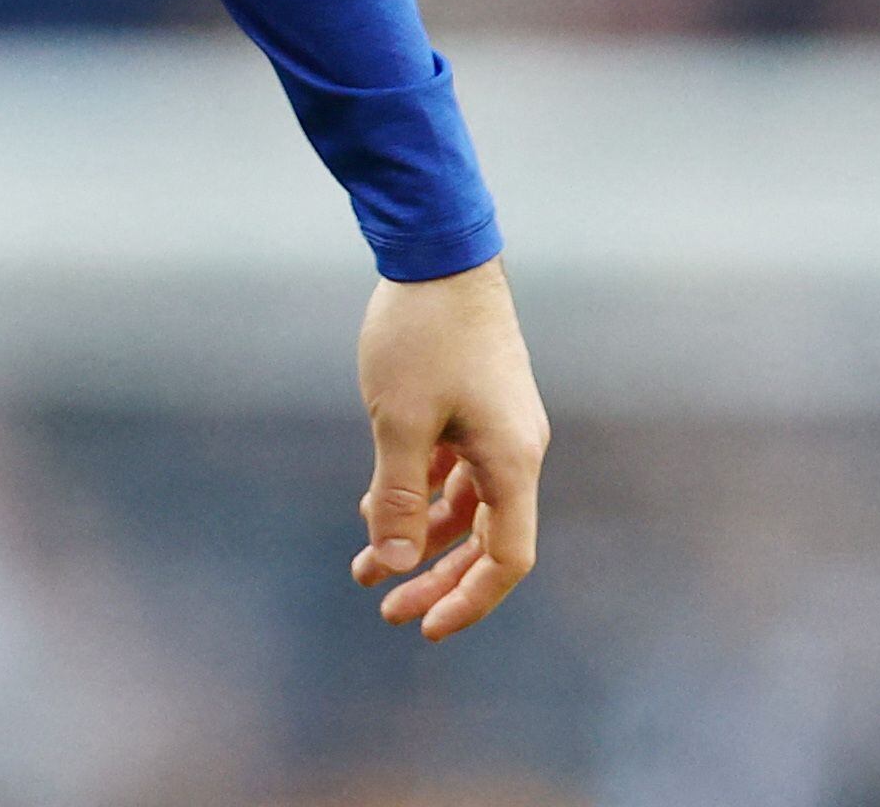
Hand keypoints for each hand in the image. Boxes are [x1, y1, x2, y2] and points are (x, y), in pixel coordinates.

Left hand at [349, 255, 546, 639]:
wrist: (440, 253)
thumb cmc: (420, 334)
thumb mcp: (398, 421)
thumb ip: (395, 494)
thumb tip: (391, 562)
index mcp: (511, 462)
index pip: (506, 559)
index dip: (470, 600)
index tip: (426, 626)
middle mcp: (515, 452)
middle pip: (483, 540)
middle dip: (435, 578)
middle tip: (386, 610)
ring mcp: (497, 428)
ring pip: (462, 506)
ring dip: (416, 535)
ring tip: (364, 566)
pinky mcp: (475, 407)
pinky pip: (451, 470)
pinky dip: (416, 492)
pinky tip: (370, 506)